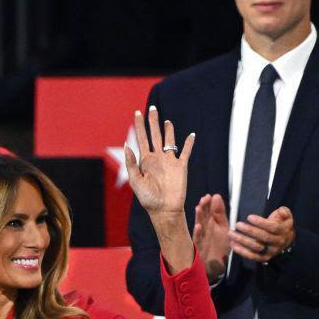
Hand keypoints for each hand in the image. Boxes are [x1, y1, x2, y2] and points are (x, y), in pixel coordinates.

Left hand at [125, 106, 196, 273]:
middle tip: (152, 108)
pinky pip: (185, 152)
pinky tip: (191, 135)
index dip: (139, 125)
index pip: (142, 138)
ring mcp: (169, 161)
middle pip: (154, 135)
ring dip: (168, 130)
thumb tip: (127, 144)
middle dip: (153, 122)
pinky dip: (188, 143)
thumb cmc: (148, 199)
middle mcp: (157, 158)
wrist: (164, 210)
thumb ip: (131, 163)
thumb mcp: (135, 181)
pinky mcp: (181, 166)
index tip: (137, 113)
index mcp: (145, 160)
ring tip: (165, 120)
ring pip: (169, 140)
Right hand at [194, 193, 229, 280]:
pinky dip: (197, 233)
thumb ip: (220, 213)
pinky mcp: (199, 247)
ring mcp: (201, 238)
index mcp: (210, 224)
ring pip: (199, 226)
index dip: (208, 204)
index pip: (208, 212)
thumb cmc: (220, 245)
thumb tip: (216, 196)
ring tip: (199, 208)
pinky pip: (197, 240)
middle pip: (203, 217)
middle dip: (203, 208)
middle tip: (204, 199)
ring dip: (199, 218)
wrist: (217, 265)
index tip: (208, 196)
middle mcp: (204, 230)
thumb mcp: (223, 227)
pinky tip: (198, 226)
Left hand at [229, 206, 294, 263]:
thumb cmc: (280, 224)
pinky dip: (242, 251)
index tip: (249, 217)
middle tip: (238, 224)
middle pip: (264, 237)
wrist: (284, 240)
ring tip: (232, 234)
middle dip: (249, 230)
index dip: (261, 222)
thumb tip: (282, 211)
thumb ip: (284, 211)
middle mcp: (278, 242)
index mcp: (283, 231)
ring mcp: (271, 251)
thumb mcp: (285, 216)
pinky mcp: (264, 257)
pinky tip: (234, 245)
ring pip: (257, 247)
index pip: (273, 227)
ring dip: (243, 241)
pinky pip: (253, 256)